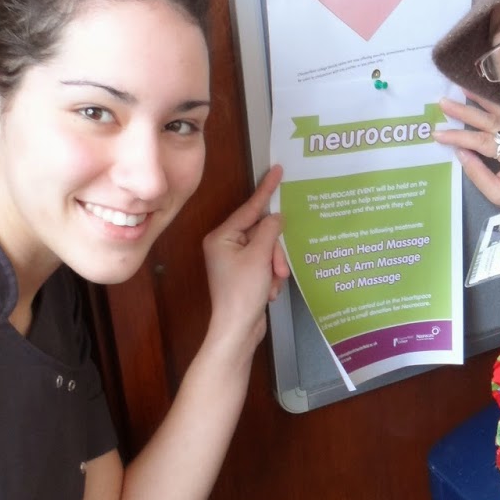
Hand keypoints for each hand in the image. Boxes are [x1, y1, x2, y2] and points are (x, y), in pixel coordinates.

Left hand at [203, 165, 289, 361]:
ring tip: (272, 283)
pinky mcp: (244, 274)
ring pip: (268, 249)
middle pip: (262, 232)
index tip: (277, 170)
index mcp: (221, 236)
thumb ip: (270, 231)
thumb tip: (277, 216)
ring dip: (275, 265)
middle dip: (274, 251)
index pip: (249, 208)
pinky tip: (269, 290)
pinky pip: (266, 263)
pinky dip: (272, 276)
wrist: (238, 329)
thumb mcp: (260, 257)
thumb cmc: (242, 293)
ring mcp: (234, 260)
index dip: (266, 190)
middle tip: (278, 269)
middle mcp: (225, 245)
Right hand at [435, 92, 499, 207]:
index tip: (439, 134)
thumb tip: (459, 152)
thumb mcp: (497, 193)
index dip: (459, 137)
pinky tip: (481, 95)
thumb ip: (477, 173)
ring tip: (462, 89)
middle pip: (490, 121)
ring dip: (480, 100)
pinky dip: (493, 103)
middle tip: (443, 103)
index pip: (483, 141)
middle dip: (465, 112)